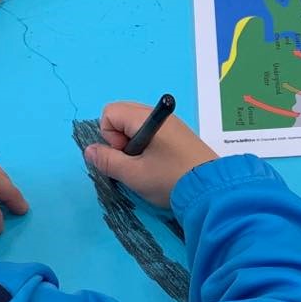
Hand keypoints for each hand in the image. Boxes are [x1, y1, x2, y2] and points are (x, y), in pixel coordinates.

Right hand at [83, 101, 215, 209]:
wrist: (212, 189)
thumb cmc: (169, 180)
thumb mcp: (133, 174)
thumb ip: (107, 161)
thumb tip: (89, 150)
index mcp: (146, 118)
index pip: (110, 112)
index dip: (109, 135)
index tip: (125, 155)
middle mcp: (158, 115)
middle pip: (123, 116)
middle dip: (119, 139)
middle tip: (134, 161)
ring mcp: (171, 124)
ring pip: (137, 126)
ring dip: (134, 145)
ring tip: (147, 166)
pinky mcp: (180, 135)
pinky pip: (153, 133)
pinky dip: (148, 146)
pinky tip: (159, 166)